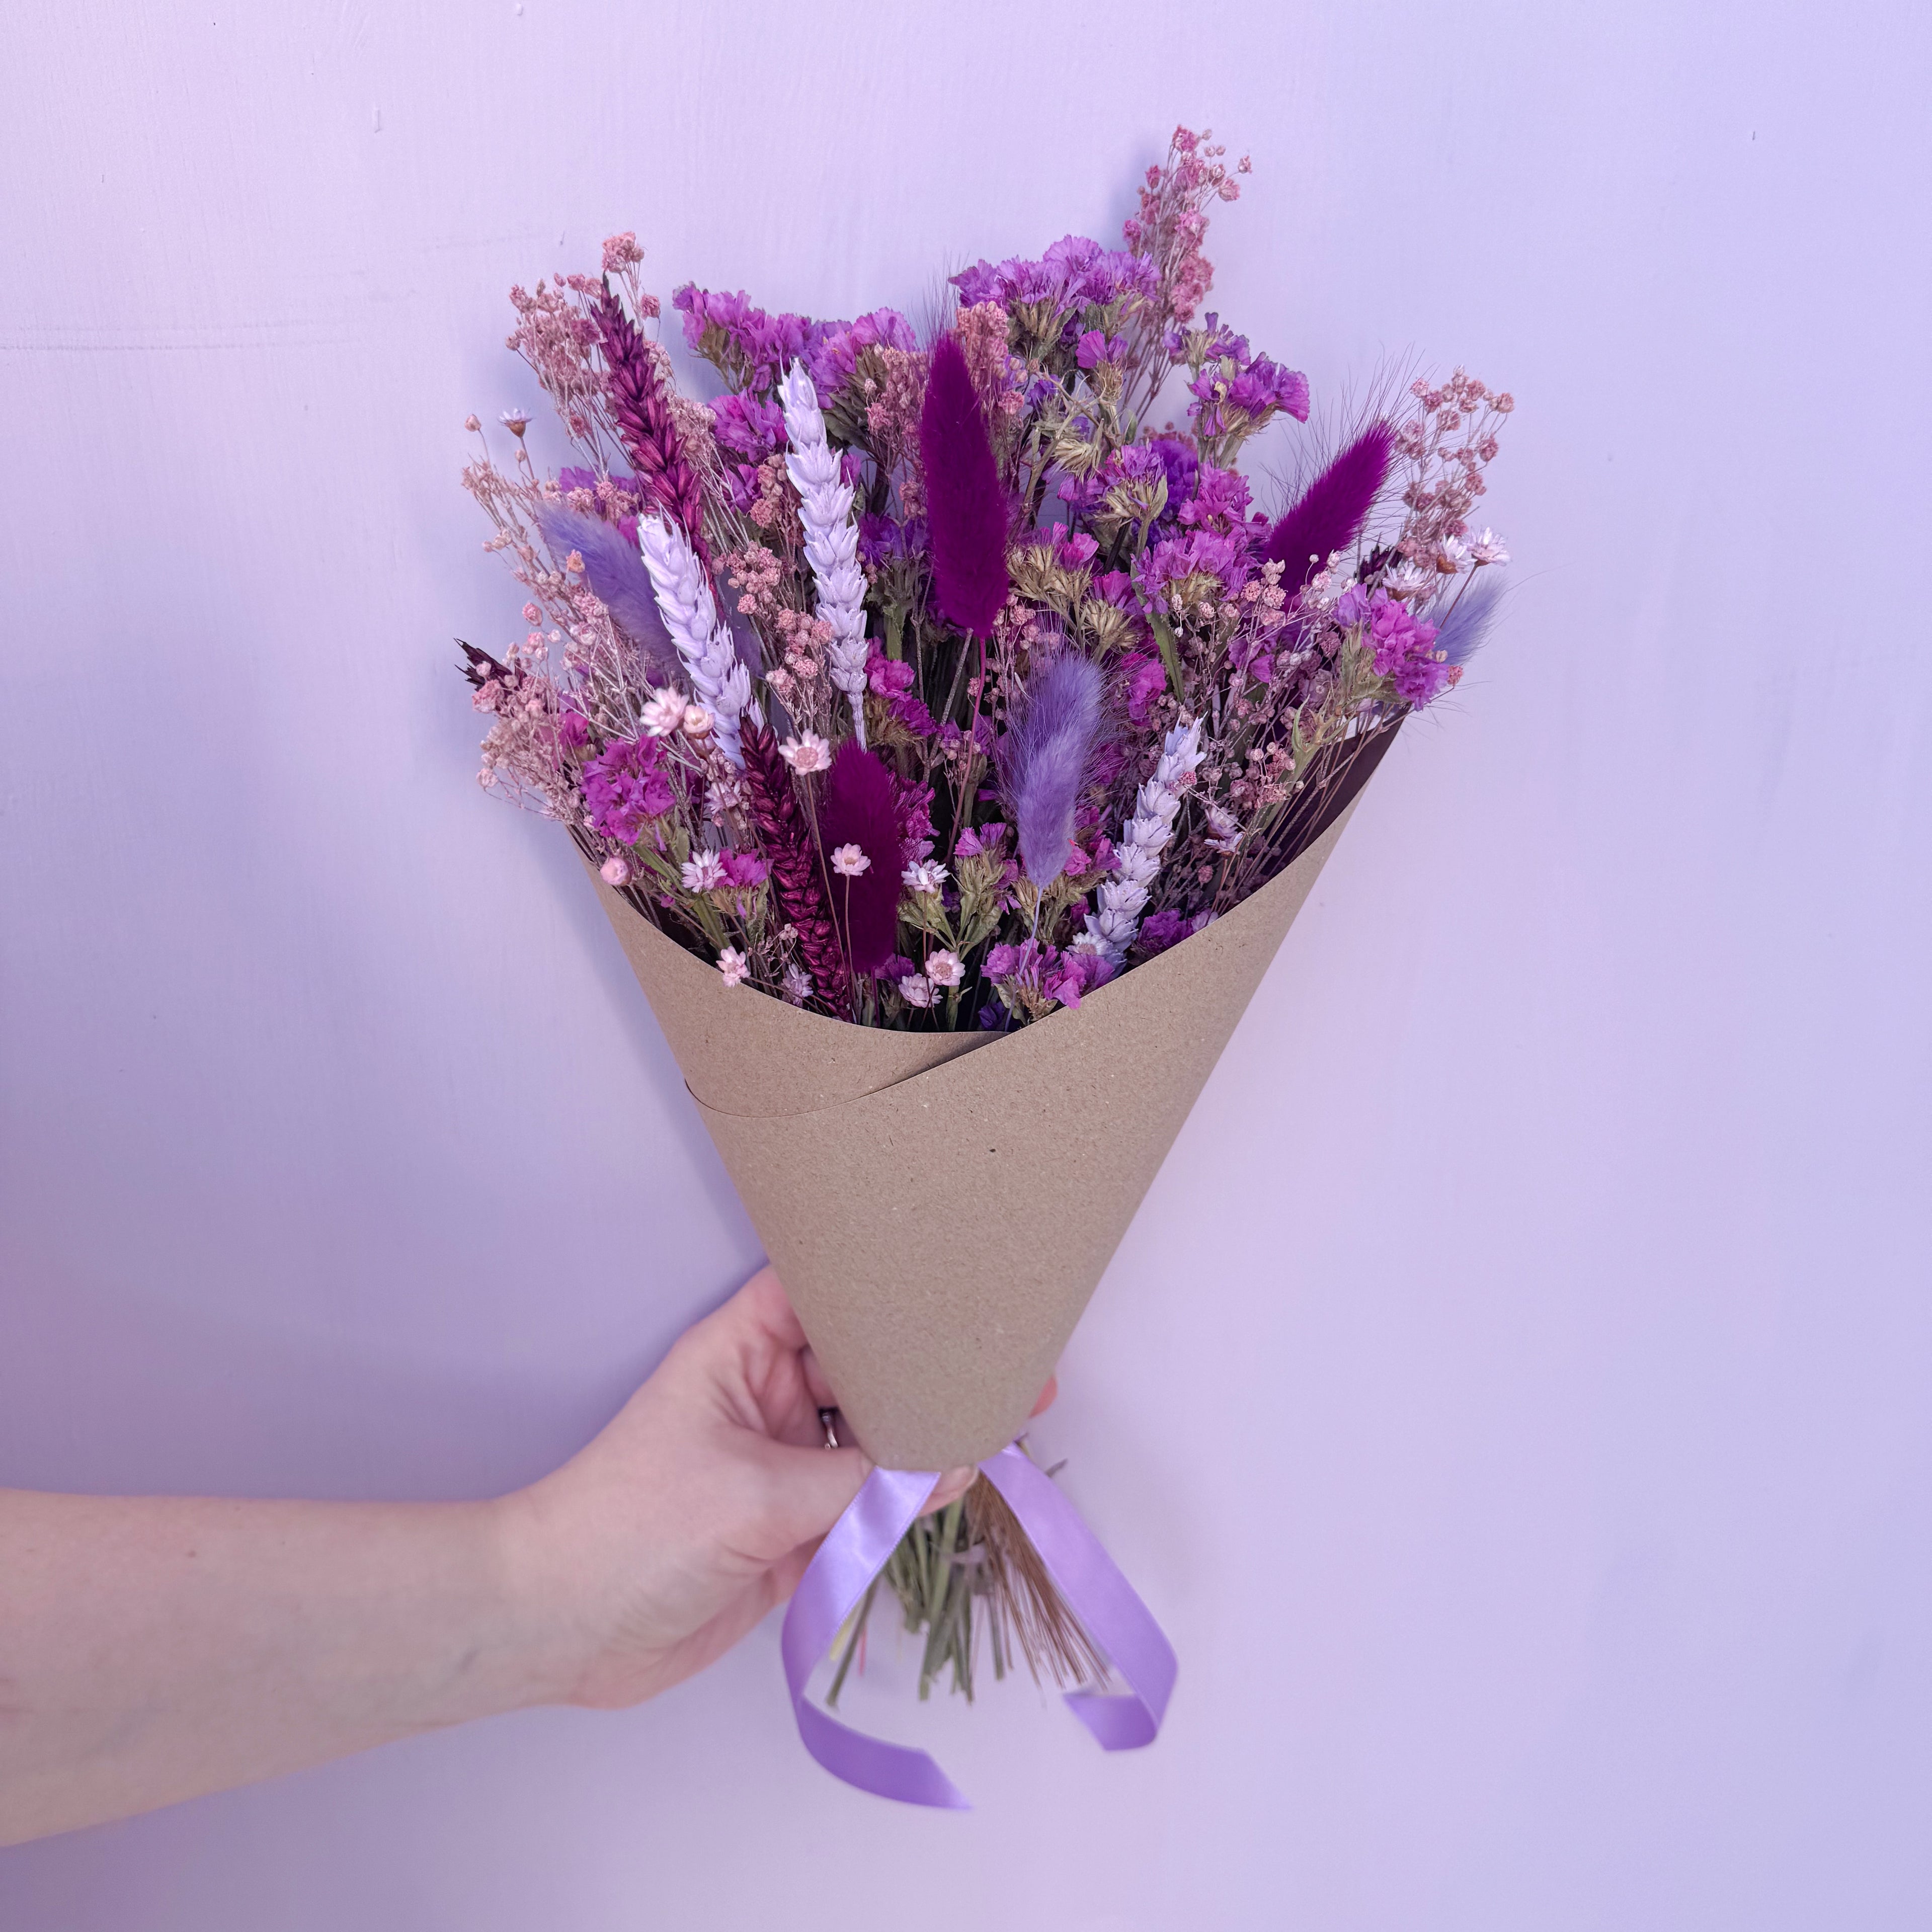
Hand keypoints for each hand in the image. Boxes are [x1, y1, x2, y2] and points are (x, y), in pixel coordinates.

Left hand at [500, 1266, 1054, 1709]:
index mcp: (743, 1352)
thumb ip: (863, 1484)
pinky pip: (864, 1505)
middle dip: (927, 1368)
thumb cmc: (635, 1529)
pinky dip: (906, 1501)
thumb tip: (953, 1464)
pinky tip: (960, 1485)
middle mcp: (769, 1398)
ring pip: (872, 1441)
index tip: (958, 1272)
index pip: (824, 1291)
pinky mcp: (791, 1530)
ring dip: (925, 1437)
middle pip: (863, 1368)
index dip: (885, 1281)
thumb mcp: (760, 1496)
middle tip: (1010, 1359)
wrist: (563, 1630)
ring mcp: (782, 1466)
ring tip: (1005, 1417)